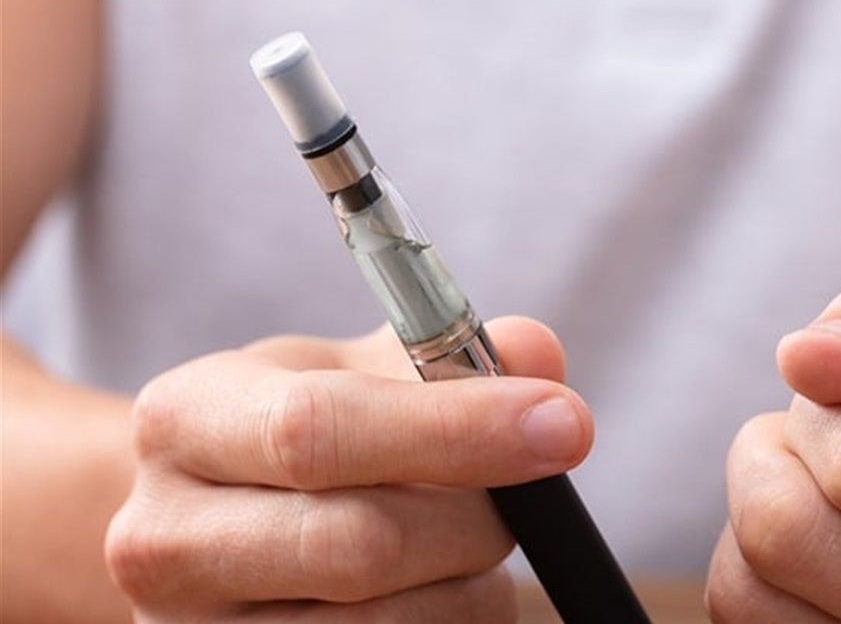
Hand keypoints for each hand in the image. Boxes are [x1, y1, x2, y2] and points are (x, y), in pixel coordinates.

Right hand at [105, 318, 592, 621]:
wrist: (204, 529)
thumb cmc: (295, 436)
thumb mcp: (350, 371)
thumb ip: (447, 357)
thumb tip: (538, 355)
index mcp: (186, 420)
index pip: (320, 431)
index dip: (458, 429)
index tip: (565, 423)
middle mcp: (163, 536)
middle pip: (360, 547)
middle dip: (475, 522)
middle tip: (518, 502)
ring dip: (469, 587)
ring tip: (463, 549)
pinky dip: (448, 622)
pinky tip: (438, 591)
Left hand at [706, 280, 840, 621]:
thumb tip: (803, 357)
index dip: (833, 411)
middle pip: (786, 531)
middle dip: (775, 456)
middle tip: (819, 444)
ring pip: (745, 586)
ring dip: (754, 516)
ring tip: (823, 501)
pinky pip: (744, 620)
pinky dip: (752, 573)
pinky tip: (813, 557)